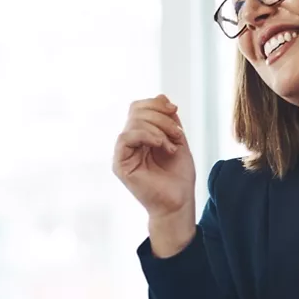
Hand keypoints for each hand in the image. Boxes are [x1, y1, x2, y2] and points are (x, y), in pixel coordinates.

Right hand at [112, 95, 196, 220]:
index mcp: (140, 136)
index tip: (175, 110)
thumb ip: (168, 119)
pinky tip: (161, 145)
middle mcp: (129, 143)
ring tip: (172, 145)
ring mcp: (123, 153)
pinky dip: (146, 135)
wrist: (178, 202)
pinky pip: (126, 137)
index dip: (156, 104)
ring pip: (133, 123)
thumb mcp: (177, 139)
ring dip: (159, 128)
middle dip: (161, 117)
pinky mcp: (119, 164)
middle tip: (178, 134)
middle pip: (136, 111)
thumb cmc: (178, 176)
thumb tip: (160, 95)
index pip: (139, 108)